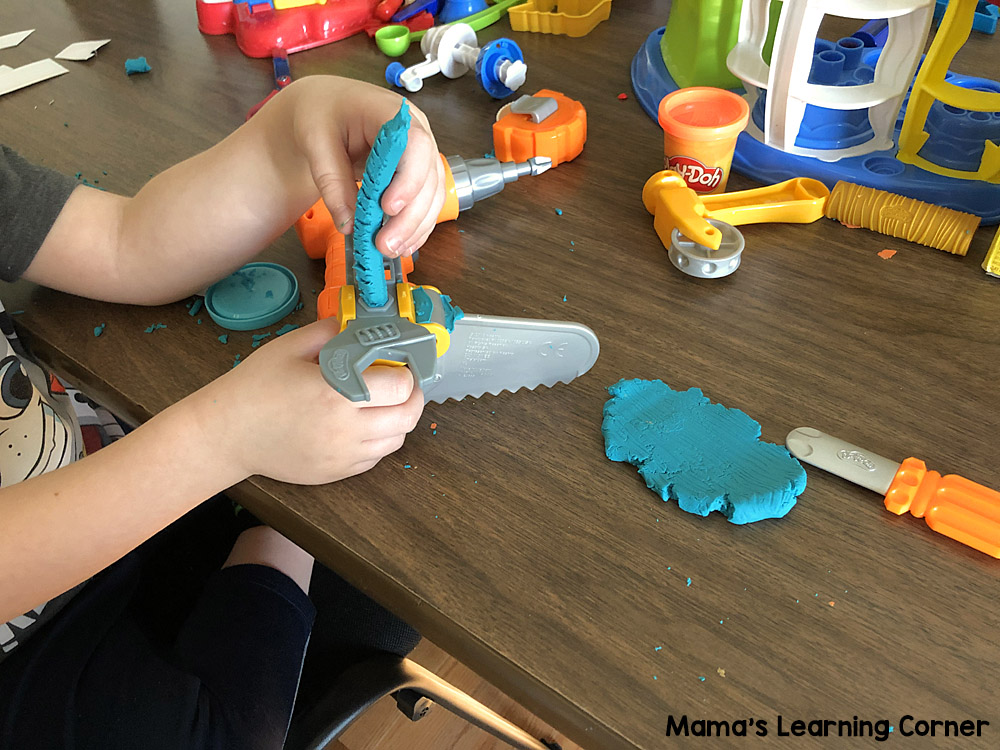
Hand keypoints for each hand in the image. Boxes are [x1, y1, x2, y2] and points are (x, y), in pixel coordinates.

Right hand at [192, 318, 423, 484]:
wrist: (226, 434)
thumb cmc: (255, 387)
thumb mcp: (290, 348)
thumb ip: (329, 332)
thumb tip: (358, 324)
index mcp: (336, 393)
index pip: (400, 386)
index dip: (406, 372)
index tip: (401, 363)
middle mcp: (344, 429)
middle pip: (407, 418)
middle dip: (413, 397)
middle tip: (405, 384)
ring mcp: (342, 456)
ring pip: (395, 441)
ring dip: (399, 420)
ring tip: (385, 403)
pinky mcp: (335, 473)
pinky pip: (375, 459)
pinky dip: (379, 441)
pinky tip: (364, 424)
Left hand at [287, 76, 445, 257]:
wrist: (326, 109)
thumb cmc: (321, 114)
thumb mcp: (315, 142)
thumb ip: (332, 182)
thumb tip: (349, 224)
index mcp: (391, 112)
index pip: (415, 144)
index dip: (408, 178)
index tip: (388, 207)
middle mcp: (416, 132)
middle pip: (428, 176)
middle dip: (410, 216)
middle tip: (385, 244)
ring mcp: (421, 154)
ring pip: (432, 195)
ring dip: (415, 228)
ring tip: (389, 250)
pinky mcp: (418, 175)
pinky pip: (426, 204)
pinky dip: (416, 228)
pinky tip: (402, 246)